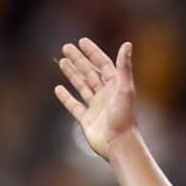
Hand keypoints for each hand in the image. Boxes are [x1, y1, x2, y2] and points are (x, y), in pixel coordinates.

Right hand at [54, 37, 136, 159]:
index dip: (92, 52)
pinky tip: (58, 89)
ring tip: (61, 61)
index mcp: (115, 86)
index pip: (103, 64)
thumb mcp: (124, 88)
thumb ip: (124, 67)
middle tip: (66, 47)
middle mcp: (106, 95)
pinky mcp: (87, 120)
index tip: (81, 41)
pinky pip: (74, 106)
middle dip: (79, 60)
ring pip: (82, 86)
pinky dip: (66, 97)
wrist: (119, 144)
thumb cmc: (124, 117)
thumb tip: (127, 43)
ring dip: (72, 74)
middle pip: (90, 72)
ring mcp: (96, 107)